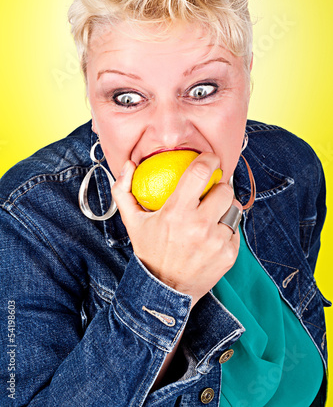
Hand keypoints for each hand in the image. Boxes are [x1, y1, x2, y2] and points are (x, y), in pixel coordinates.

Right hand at [111, 153, 241, 306]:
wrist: (164, 291)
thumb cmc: (149, 253)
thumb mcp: (132, 222)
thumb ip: (124, 190)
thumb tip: (128, 165)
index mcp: (176, 212)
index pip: (200, 172)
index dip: (209, 159)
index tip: (210, 159)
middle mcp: (199, 225)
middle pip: (224, 189)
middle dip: (219, 187)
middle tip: (209, 193)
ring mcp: (216, 241)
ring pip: (233, 209)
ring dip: (224, 209)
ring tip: (211, 216)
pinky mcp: (229, 254)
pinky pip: (235, 231)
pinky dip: (226, 230)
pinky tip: (212, 236)